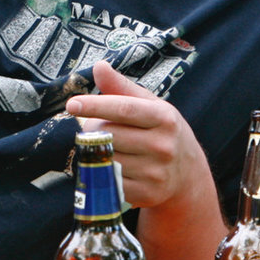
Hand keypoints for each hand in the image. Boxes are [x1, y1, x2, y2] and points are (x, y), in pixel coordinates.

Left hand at [64, 60, 208, 209]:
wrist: (187, 174)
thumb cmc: (161, 130)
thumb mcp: (150, 105)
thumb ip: (121, 87)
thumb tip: (99, 66)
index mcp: (164, 117)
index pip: (123, 109)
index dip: (95, 105)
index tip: (72, 104)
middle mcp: (163, 145)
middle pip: (110, 134)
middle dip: (93, 129)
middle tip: (94, 127)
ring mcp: (156, 172)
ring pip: (107, 158)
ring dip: (96, 151)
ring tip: (105, 145)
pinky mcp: (146, 194)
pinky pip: (110, 180)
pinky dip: (102, 171)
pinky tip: (110, 165)